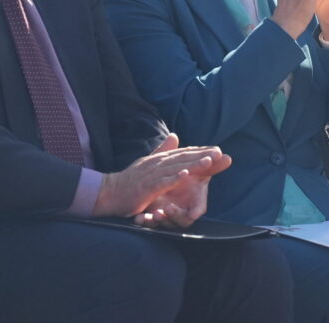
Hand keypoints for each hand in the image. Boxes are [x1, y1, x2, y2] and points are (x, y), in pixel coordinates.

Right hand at [92, 133, 230, 220]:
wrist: (108, 193)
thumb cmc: (130, 181)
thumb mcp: (148, 164)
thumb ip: (162, 150)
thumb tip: (175, 135)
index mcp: (159, 159)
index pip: (183, 153)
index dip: (201, 150)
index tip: (218, 150)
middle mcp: (157, 164)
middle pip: (183, 157)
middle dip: (202, 155)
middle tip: (220, 153)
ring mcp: (151, 175)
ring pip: (176, 167)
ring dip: (193, 164)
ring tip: (209, 161)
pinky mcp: (146, 187)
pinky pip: (162, 182)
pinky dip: (174, 178)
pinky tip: (186, 175)